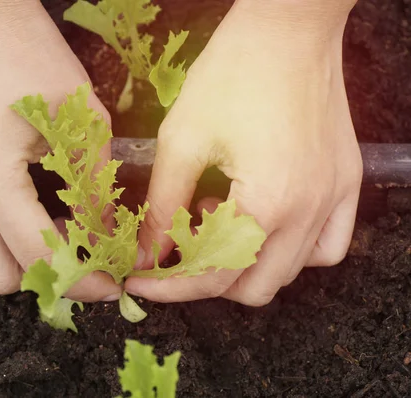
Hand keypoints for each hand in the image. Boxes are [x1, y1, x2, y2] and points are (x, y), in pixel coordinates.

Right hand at [0, 1, 120, 299]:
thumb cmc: (29, 56)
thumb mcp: (81, 118)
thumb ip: (94, 184)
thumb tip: (106, 232)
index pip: (40, 256)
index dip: (82, 280)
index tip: (107, 285)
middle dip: (42, 274)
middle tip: (70, 246)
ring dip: (0, 266)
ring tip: (29, 235)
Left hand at [125, 0, 361, 305]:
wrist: (288, 27)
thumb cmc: (231, 73)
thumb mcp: (181, 141)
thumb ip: (162, 206)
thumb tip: (147, 254)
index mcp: (266, 202)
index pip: (214, 276)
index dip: (170, 286)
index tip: (140, 280)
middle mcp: (309, 211)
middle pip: (255, 287)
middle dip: (206, 280)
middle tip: (177, 248)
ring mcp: (335, 198)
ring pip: (291, 272)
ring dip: (247, 264)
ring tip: (219, 218)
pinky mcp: (346, 182)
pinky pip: (328, 244)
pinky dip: (293, 251)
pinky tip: (266, 223)